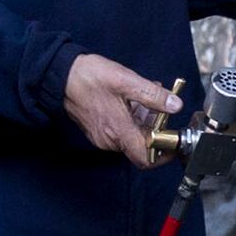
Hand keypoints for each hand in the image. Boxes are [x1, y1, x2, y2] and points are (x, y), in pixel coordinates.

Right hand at [63, 52, 177, 168]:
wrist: (60, 76)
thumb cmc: (89, 77)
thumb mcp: (126, 81)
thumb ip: (153, 95)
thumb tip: (175, 105)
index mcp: (119, 131)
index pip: (146, 159)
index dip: (164, 154)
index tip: (173, 140)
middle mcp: (110, 140)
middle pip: (141, 146)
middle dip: (155, 128)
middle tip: (161, 108)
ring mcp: (102, 137)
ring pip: (132, 137)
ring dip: (143, 121)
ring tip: (146, 98)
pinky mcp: (97, 131)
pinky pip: (120, 131)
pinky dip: (131, 119)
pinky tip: (132, 100)